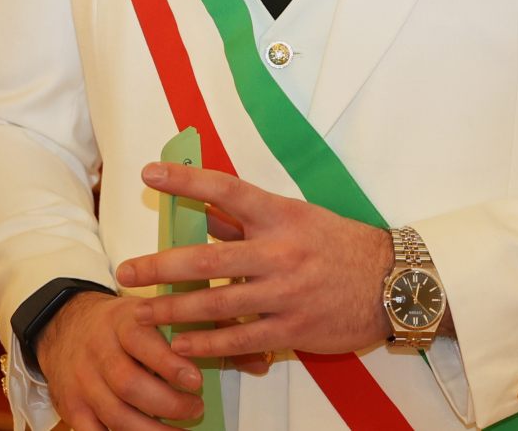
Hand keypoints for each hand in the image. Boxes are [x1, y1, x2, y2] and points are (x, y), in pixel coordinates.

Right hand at [36, 291, 204, 430]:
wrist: (64, 327)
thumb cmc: (118, 325)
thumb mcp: (144, 312)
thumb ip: (179, 329)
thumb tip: (228, 354)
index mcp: (120, 322)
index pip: (142, 341)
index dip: (170, 364)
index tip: (196, 381)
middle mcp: (98, 351)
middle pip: (130, 384)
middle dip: (168, 404)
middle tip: (195, 409)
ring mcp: (83, 381)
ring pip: (116, 414)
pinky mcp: (72, 406)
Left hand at [116, 161, 395, 359]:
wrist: (391, 284)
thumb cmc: (340, 245)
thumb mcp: (298, 218)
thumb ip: (247, 218)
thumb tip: (200, 207)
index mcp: (281, 216)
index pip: (226, 191)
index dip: (186, 181)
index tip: (148, 174)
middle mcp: (280, 252)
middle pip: (208, 257)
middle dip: (160, 265)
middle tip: (126, 271)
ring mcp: (285, 294)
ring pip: (216, 303)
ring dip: (173, 309)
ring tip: (141, 312)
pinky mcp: (292, 329)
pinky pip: (239, 339)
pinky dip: (205, 343)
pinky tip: (180, 343)